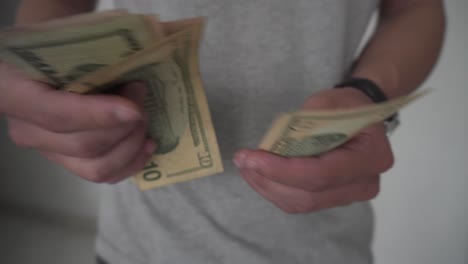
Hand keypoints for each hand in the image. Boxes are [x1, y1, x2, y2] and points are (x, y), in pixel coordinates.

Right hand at [0, 62, 155, 182]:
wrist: (45, 62)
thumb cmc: (58, 49)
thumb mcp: (68, 46)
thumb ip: (95, 64)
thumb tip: (137, 87)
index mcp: (12, 92)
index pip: (57, 115)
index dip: (100, 116)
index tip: (134, 110)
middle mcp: (25, 130)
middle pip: (84, 145)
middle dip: (125, 126)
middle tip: (142, 99)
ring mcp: (47, 151)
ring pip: (96, 167)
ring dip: (131, 145)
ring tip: (145, 120)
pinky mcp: (68, 162)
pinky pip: (102, 176)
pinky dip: (130, 162)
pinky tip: (146, 145)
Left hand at [234, 88, 393, 212]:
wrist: (360, 117)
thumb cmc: (346, 106)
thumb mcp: (326, 103)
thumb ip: (302, 125)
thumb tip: (272, 146)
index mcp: (372, 156)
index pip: (321, 174)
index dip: (282, 170)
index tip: (251, 158)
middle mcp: (365, 183)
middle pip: (309, 194)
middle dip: (269, 179)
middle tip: (242, 161)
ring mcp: (350, 194)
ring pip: (302, 203)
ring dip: (268, 187)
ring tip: (246, 167)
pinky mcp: (334, 198)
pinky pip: (301, 202)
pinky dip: (276, 190)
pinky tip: (259, 175)